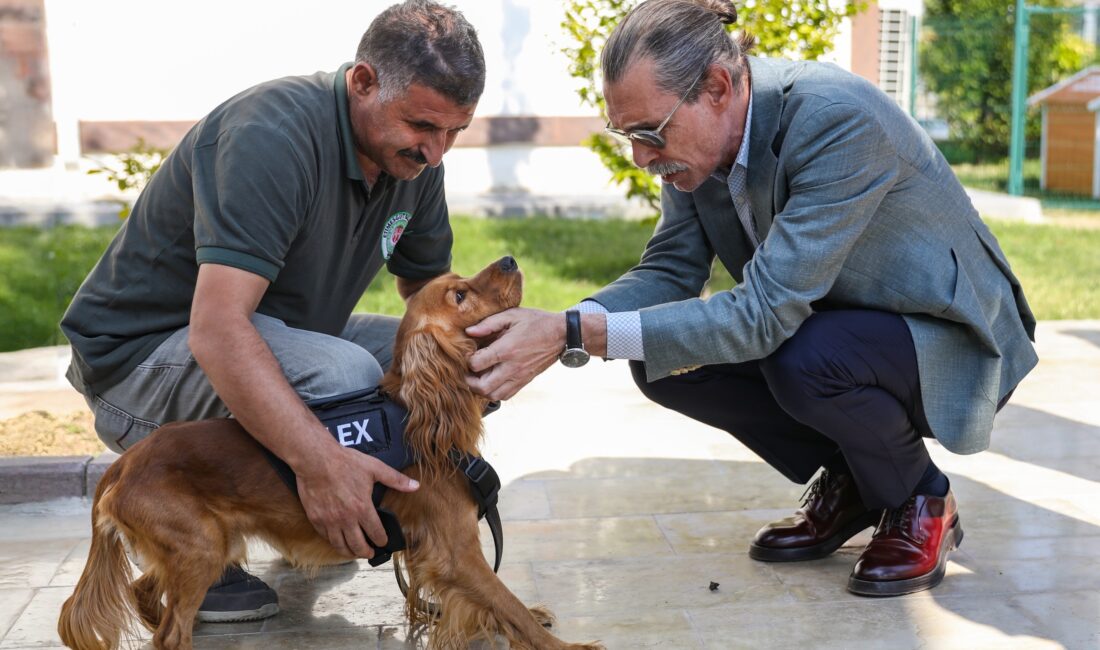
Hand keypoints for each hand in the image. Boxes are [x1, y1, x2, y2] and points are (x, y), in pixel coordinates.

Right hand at [295, 445, 418, 558]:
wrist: (316, 460)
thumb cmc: (345, 462)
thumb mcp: (375, 468)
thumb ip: (396, 479)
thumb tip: (415, 486)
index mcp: (362, 508)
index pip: (376, 533)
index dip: (382, 541)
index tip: (383, 542)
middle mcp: (346, 519)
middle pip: (358, 546)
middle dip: (367, 553)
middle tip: (370, 553)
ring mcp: (329, 521)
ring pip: (340, 546)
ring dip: (349, 552)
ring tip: (354, 552)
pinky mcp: (316, 519)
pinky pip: (325, 537)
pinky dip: (333, 542)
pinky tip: (337, 540)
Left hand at [466, 307, 564, 399]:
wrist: (561, 335)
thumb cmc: (535, 322)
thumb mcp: (512, 315)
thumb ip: (488, 324)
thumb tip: (469, 331)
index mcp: (506, 349)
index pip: (476, 364)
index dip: (467, 359)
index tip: (469, 352)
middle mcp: (512, 367)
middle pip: (482, 386)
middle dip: (469, 380)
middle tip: (468, 370)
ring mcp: (519, 377)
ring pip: (493, 395)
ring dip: (481, 389)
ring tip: (479, 377)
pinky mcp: (524, 381)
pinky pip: (505, 395)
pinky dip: (494, 392)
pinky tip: (492, 380)